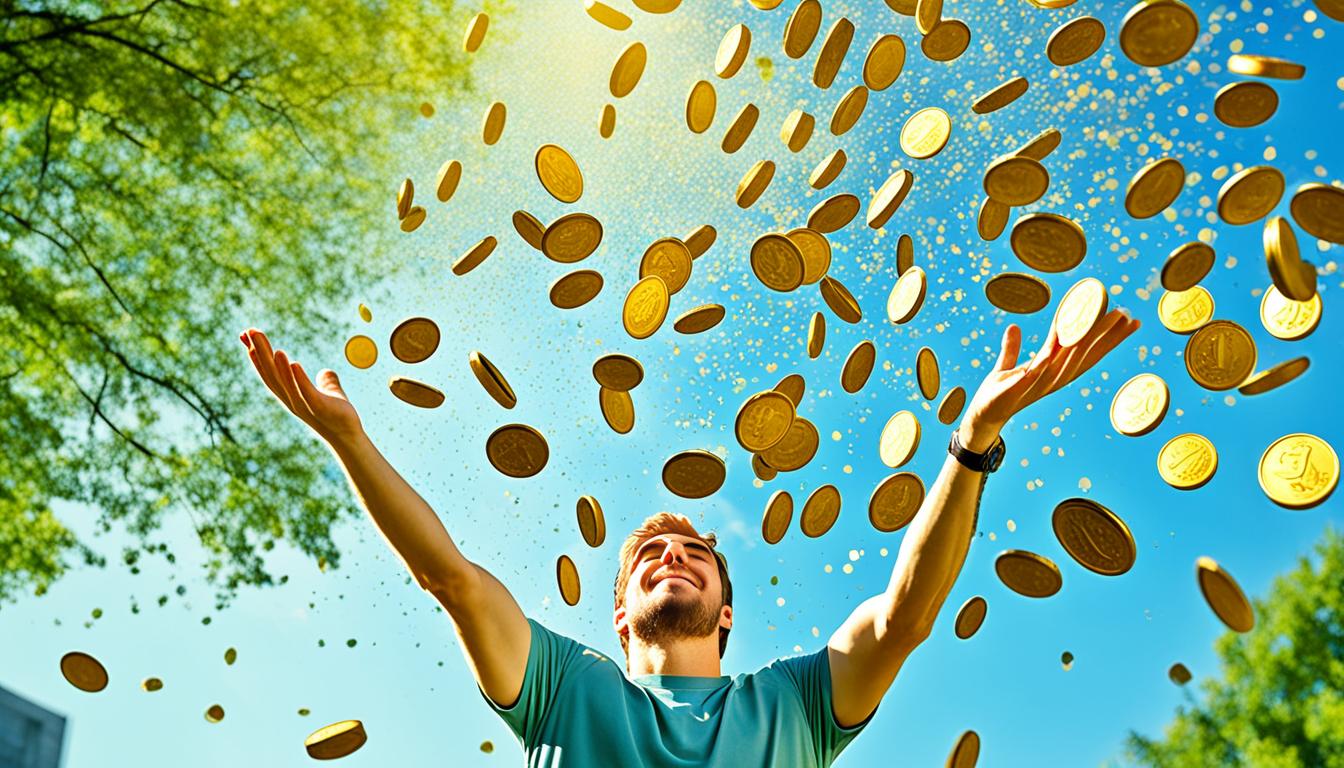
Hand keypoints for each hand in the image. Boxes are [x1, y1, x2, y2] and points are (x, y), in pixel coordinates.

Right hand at [239, 328, 363, 444]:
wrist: (350, 437)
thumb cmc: (338, 416)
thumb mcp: (331, 393)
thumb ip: (326, 381)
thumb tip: (325, 372)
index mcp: (290, 396)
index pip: (269, 374)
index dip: (256, 355)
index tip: (246, 336)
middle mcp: (292, 401)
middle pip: (272, 375)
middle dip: (261, 352)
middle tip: (250, 331)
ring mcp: (305, 406)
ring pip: (286, 384)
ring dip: (278, 365)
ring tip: (274, 347)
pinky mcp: (320, 409)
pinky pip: (307, 393)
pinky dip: (299, 379)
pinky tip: (294, 364)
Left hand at [958, 309, 1140, 451]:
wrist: (981, 417)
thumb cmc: (998, 393)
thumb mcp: (1006, 367)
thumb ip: (1012, 349)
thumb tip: (1014, 327)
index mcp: (1054, 371)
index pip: (1087, 352)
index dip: (1109, 338)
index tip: (1130, 320)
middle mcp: (1053, 378)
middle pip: (1084, 354)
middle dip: (1105, 335)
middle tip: (1125, 314)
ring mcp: (1038, 384)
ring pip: (1066, 359)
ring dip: (1084, 340)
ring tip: (1101, 319)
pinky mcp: (1019, 388)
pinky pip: (1036, 370)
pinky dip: (1046, 359)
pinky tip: (1057, 345)